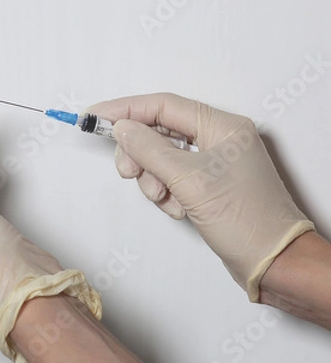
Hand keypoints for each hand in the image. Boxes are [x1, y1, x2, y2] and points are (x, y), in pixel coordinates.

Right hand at [87, 93, 314, 300]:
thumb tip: (121, 128)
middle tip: (129, 173)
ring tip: (165, 199)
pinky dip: (167, 193)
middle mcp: (217, 138)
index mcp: (221, 125)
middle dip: (139, 153)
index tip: (93, 117)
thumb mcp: (189, 180)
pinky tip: (180, 209)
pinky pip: (171, 178)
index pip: (162, 105)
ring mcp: (212, 161)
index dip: (124, 109)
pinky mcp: (207, 184)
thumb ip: (150, 149)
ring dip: (153, 179)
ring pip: (161, 158)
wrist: (273, 262)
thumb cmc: (242, 217)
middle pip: (159, 131)